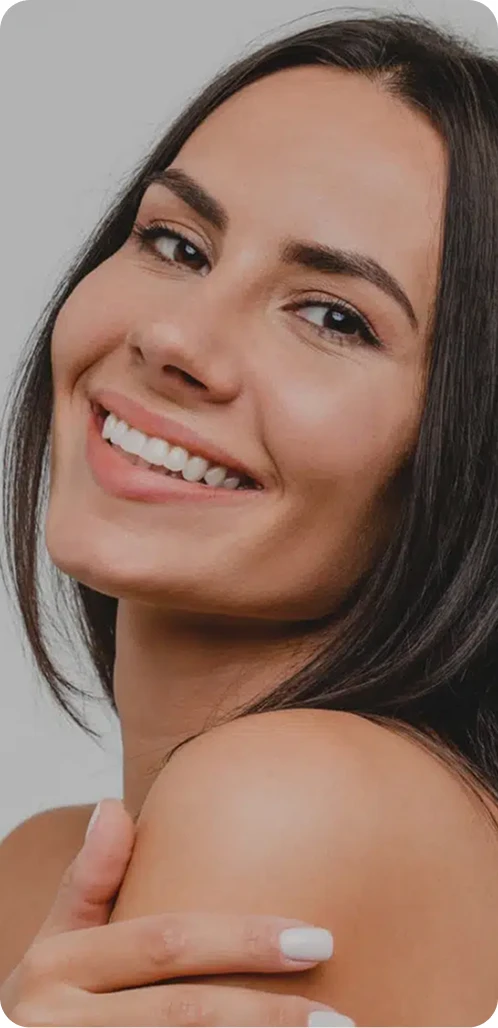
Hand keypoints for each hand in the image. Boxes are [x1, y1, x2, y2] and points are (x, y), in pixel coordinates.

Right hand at [0, 798, 353, 1025]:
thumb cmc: (45, 1002)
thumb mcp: (54, 942)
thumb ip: (88, 881)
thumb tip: (113, 805)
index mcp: (57, 965)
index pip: (166, 944)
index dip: (243, 941)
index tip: (317, 939)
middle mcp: (61, 1021)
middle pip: (183, 1013)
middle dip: (266, 1016)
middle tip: (338, 1017)